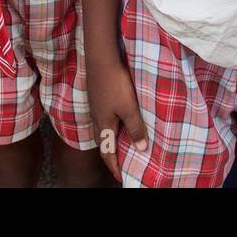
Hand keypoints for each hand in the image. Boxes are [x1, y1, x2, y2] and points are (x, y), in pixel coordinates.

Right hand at [87, 58, 147, 180]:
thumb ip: (135, 128)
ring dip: (110, 139)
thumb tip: (141, 149)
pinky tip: (118, 119)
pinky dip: (111, 125)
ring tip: (120, 143)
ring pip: (102, 129)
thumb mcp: (129, 108)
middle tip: (120, 162)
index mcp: (104, 125)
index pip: (107, 152)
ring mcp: (96, 106)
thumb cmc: (116, 84)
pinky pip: (103, 118)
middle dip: (110, 154)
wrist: (101, 59)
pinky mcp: (98, 96)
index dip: (114, 165)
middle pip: (103, 142)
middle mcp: (97, 118)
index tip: (120, 176)